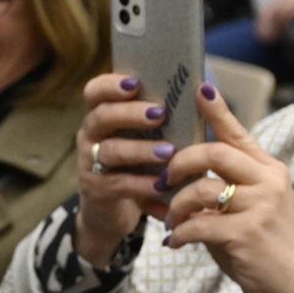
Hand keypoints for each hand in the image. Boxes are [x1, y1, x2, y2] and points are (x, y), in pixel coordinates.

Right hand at [72, 73, 178, 266]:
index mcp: (102, 115)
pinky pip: (118, 183)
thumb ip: (161, 117)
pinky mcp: (96, 190)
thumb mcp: (145, 137)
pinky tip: (162, 183)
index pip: (94, 92)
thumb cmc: (138, 162)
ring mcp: (90, 163)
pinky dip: (142, 183)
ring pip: (110, 151)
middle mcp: (90, 135)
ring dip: (140, 149)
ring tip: (168, 151)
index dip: (110, 85)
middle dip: (130, 114)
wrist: (114, 209)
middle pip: (101, 117)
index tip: (135, 83)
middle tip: (160, 114)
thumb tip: (203, 93)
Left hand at [162, 85, 293, 292]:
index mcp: (268, 170)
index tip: (198, 88)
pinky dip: (179, 232)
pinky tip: (176, 242)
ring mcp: (261, 206)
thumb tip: (158, 183)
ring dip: (175, 206)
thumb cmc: (257, 248)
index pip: (238, 133)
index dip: (217, 111)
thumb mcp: (237, 213)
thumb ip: (208, 194)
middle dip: (179, 164)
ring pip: (201, 188)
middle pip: (214, 152)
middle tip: (161, 181)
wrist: (289, 288)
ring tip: (170, 221)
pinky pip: (198, 223)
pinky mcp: (247, 232)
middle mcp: (269, 181)